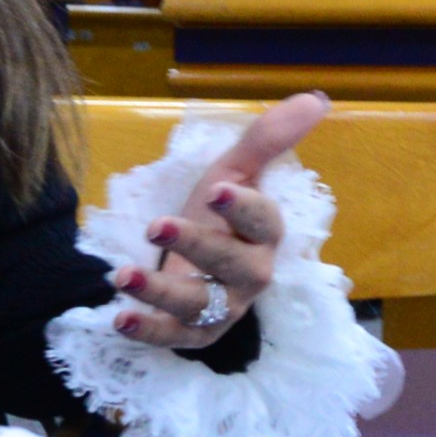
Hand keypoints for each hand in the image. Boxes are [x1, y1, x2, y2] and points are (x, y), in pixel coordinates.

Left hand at [104, 89, 329, 349]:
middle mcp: (250, 275)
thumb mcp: (235, 173)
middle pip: (231, 264)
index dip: (243, 208)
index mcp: (263, 234)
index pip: (263, 221)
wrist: (194, 264)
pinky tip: (120, 316)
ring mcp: (222, 307)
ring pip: (198, 304)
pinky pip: (173, 337)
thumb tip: (315, 99)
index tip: (218, 190)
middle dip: (196, 244)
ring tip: (123, 275)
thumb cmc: (219, 216)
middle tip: (155, 223)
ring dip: (160, 291)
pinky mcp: (194, 333)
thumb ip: (268, 139)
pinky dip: (148, 330)